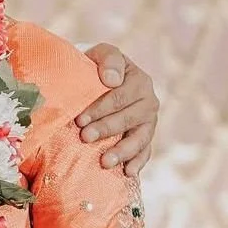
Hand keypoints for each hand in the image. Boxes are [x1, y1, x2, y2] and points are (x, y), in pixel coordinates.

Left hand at [78, 44, 158, 176]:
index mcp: (139, 80)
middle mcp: (148, 101)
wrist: (94, 80)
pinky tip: (127, 173)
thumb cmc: (94, 67)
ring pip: (140, 138)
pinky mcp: (144, 137)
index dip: (100, 108)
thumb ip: (108, 59)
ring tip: (105, 162)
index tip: (80, 119)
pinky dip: (138, 163)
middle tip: (84, 137)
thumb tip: (111, 80)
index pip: (119, 96)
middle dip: (106, 129)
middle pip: (128, 118)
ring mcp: (148, 122)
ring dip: (123, 150)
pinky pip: (145, 152)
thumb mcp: (99, 54)